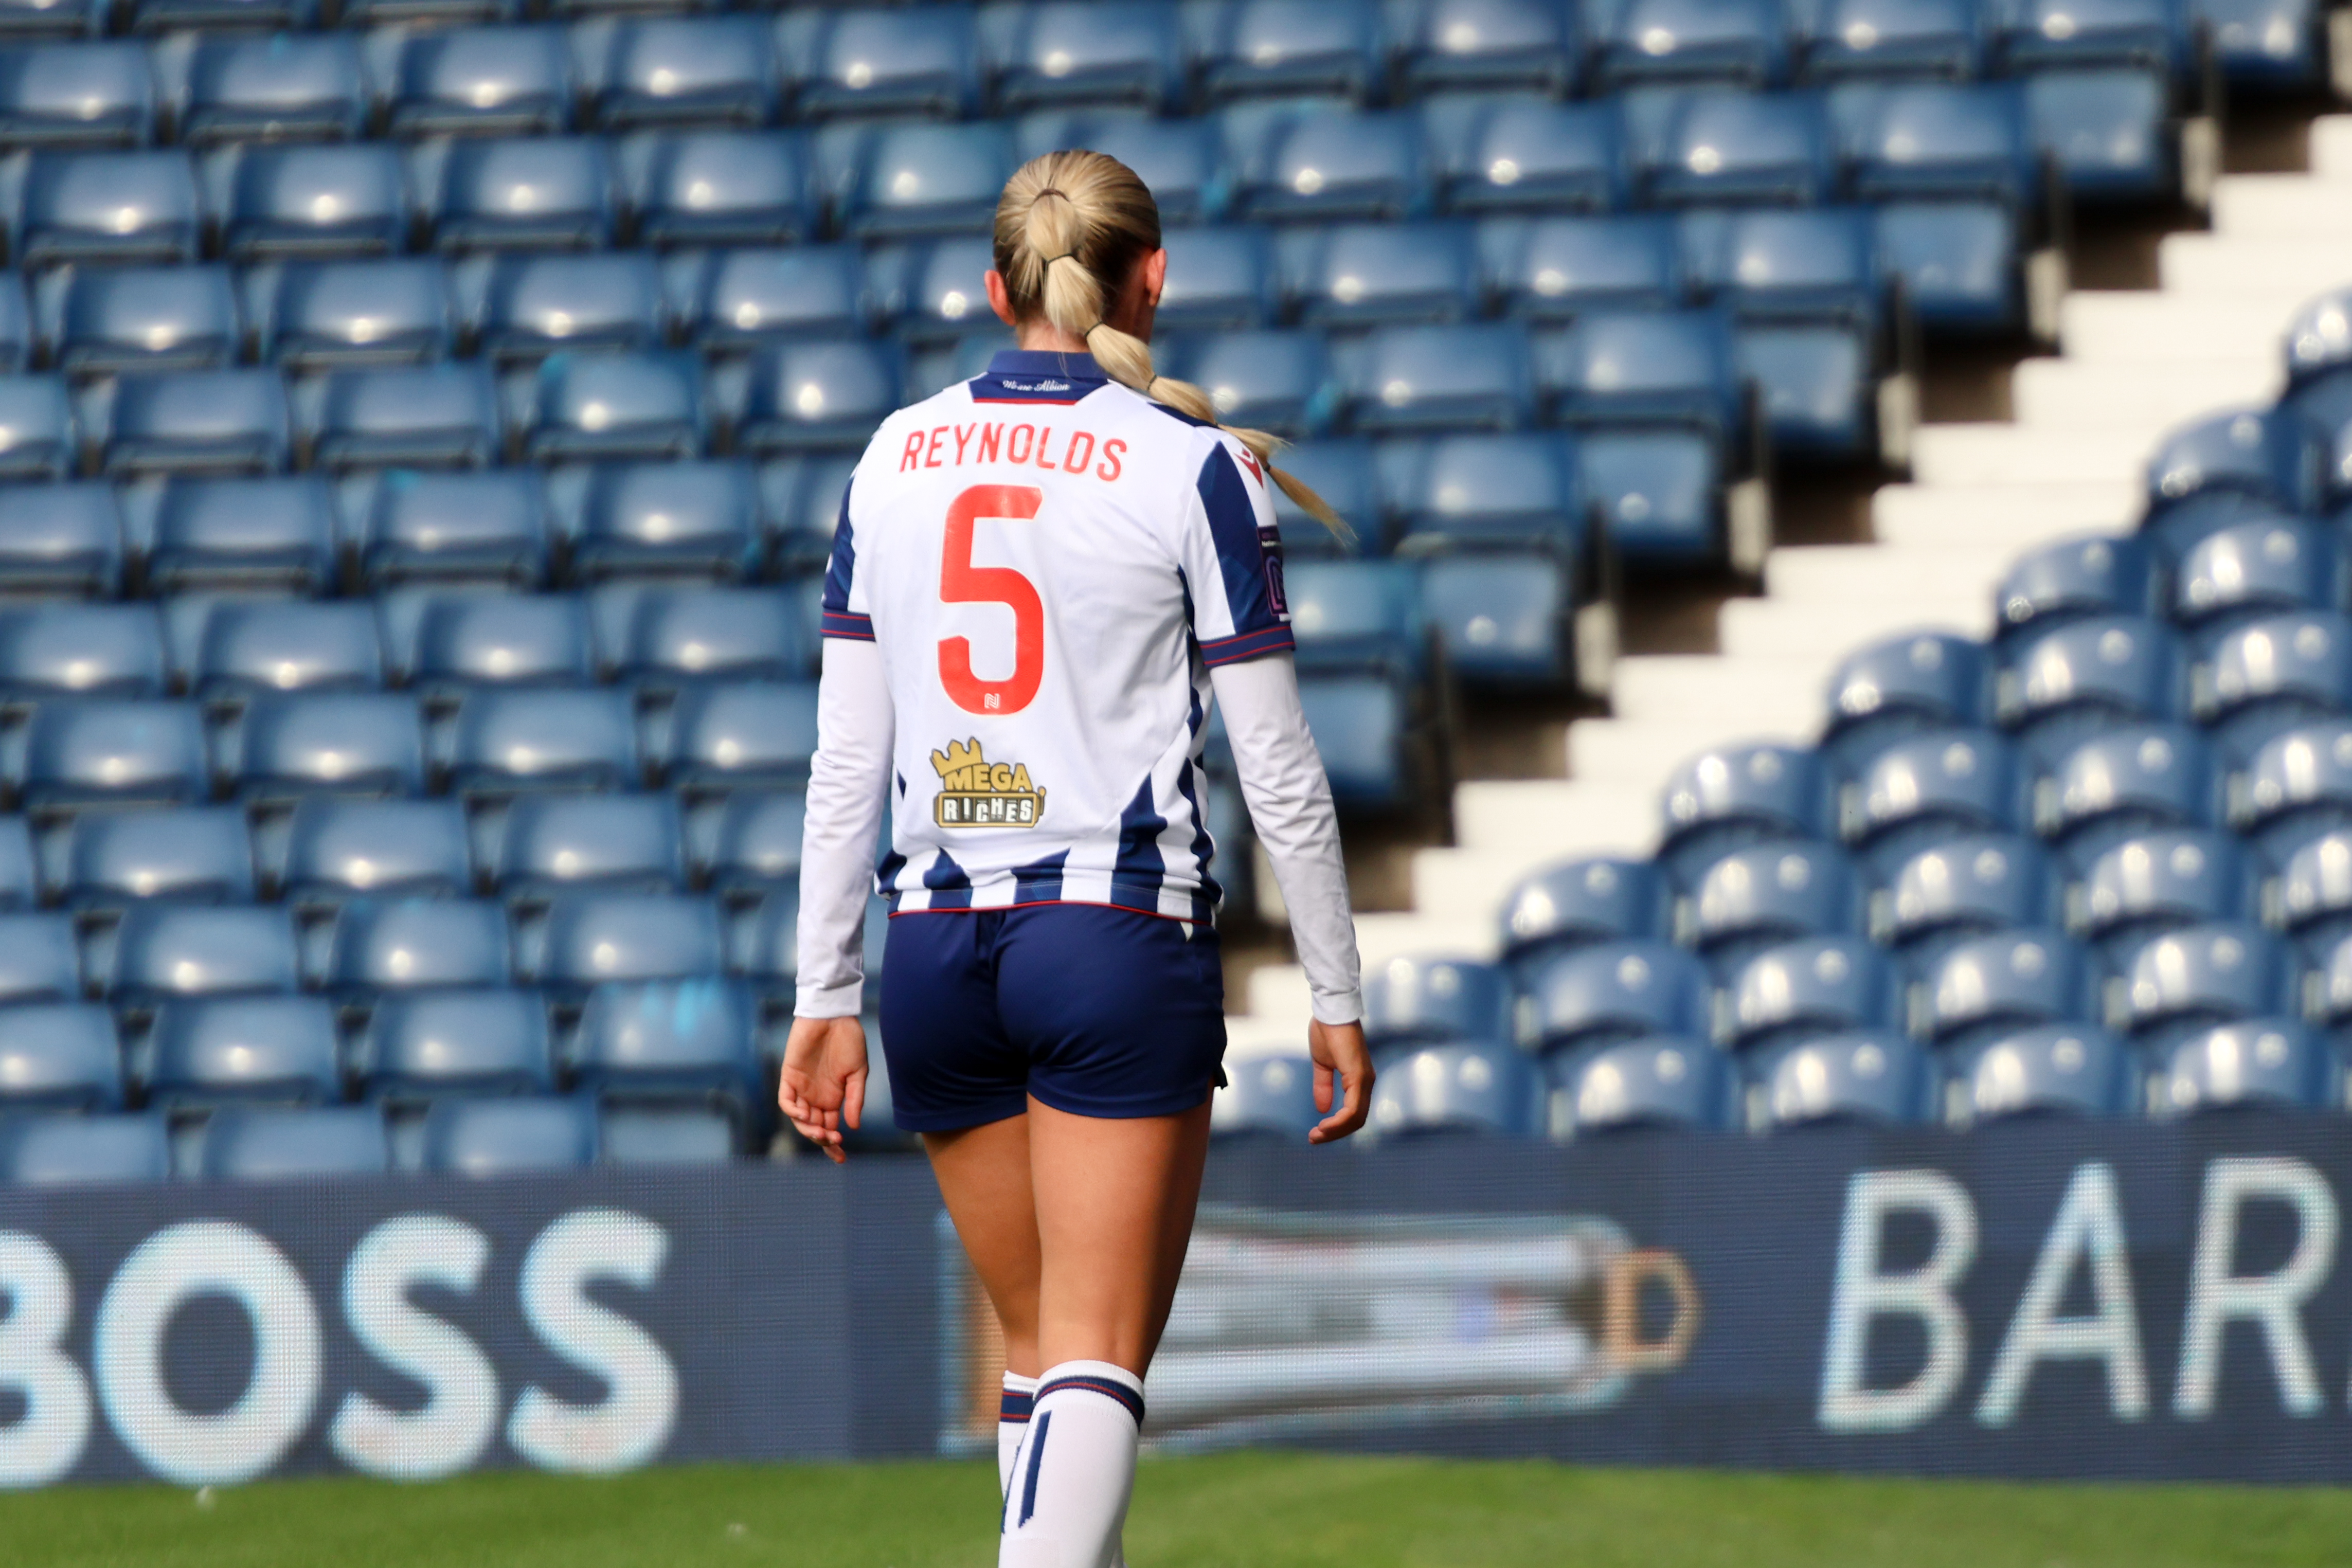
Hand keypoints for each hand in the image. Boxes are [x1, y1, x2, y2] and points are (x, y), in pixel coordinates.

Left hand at [779, 1015, 869, 1163]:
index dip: (833, 1145)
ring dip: (808, 1130)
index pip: (829, 1128)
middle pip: (814, 1127)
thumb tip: (853, 1126)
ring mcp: (801, 1087)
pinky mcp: (789, 1076)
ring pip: (799, 1119)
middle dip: (822, 1140)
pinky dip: (793, 1111)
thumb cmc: (849, 1040)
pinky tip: (805, 1115)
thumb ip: (855, 1099)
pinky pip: (786, 1100)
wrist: (834, 1015)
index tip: (841, 1157)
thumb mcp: (858, 1072)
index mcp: (833, 1098)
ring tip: (821, 1134)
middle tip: (833, 1143)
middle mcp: (816, 1096)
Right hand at [1306, 1018, 1373, 1143]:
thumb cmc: (1327, 1032)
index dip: (1336, 1126)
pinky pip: (1352, 1109)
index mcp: (1359, 1080)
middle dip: (1335, 1134)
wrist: (1330, 1012)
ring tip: (1317, 1135)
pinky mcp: (1359, 1076)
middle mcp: (1366, 1082)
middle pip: (1356, 1121)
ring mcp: (1364, 1080)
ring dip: (1336, 1131)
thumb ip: (1323, 1086)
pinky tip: (1324, 1125)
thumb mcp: (1322, 1065)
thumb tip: (1322, 1109)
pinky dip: (1339, 1121)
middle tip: (1314, 1139)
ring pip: (1356, 1119)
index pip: (1353, 1113)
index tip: (1317, 1132)